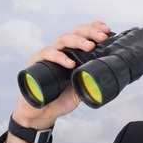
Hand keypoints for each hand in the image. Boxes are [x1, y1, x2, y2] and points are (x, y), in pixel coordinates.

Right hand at [5, 21, 111, 142]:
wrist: (42, 113)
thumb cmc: (60, 99)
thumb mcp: (81, 90)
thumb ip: (91, 82)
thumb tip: (107, 78)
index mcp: (73, 54)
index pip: (83, 35)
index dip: (94, 29)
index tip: (106, 30)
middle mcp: (61, 51)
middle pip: (75, 33)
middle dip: (89, 32)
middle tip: (101, 37)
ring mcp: (48, 56)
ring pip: (62, 40)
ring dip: (77, 41)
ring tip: (89, 47)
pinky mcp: (36, 63)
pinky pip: (47, 54)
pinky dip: (58, 57)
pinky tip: (69, 63)